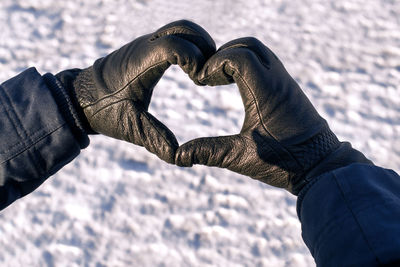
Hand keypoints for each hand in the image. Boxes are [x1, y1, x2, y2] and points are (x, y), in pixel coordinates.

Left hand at [55, 20, 215, 163]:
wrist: (79, 98)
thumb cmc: (103, 112)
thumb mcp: (130, 128)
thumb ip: (155, 139)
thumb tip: (179, 158)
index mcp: (141, 64)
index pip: (175, 45)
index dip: (195, 58)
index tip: (199, 81)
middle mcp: (144, 48)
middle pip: (183, 29)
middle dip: (203, 44)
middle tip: (211, 70)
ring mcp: (144, 45)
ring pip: (179, 29)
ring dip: (197, 43)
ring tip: (204, 70)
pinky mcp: (145, 48)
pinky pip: (172, 36)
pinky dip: (188, 45)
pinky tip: (192, 68)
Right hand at [176, 37, 370, 194]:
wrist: (322, 166)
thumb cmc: (285, 162)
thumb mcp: (241, 157)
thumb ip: (209, 152)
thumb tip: (178, 156)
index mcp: (266, 92)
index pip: (238, 56)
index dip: (214, 64)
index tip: (202, 83)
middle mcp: (278, 80)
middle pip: (248, 45)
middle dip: (223, 54)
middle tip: (209, 77)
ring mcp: (285, 82)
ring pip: (259, 51)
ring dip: (236, 58)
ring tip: (220, 80)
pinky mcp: (288, 88)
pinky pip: (267, 63)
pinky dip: (248, 66)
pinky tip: (238, 87)